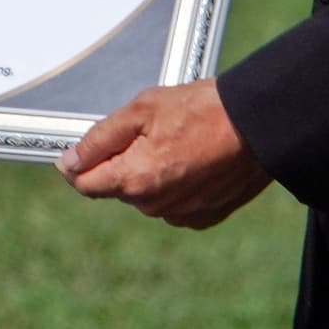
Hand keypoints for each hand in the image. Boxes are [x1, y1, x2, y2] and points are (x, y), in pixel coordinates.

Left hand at [60, 80, 271, 229]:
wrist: (259, 126)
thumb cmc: (203, 110)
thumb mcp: (141, 110)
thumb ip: (99, 139)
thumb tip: (68, 163)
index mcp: (133, 179)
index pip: (85, 184)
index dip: (79, 163)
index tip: (87, 148)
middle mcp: (153, 205)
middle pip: (118, 187)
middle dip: (124, 162)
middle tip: (151, 131)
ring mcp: (179, 215)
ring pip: (147, 196)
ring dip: (152, 174)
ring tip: (179, 143)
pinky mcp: (202, 218)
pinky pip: (174, 204)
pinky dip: (177, 186)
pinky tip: (195, 161)